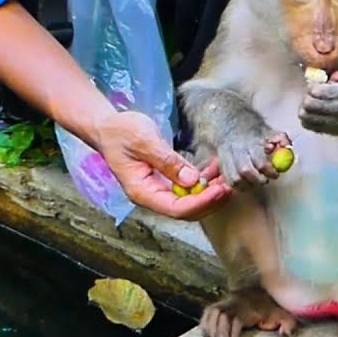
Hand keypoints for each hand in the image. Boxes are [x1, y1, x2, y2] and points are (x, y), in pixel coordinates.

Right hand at [94, 111, 231, 219]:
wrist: (107, 126)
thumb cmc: (121, 132)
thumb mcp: (144, 141)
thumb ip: (167, 161)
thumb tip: (192, 181)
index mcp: (142, 192)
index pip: (177, 209)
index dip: (202, 203)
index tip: (221, 190)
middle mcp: (151, 196)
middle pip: (186, 210)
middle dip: (210, 200)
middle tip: (230, 185)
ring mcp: (158, 189)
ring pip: (188, 200)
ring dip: (209, 191)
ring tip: (227, 176)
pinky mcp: (163, 180)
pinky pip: (186, 188)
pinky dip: (202, 181)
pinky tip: (213, 169)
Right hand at [217, 130, 289, 187]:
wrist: (227, 123)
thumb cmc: (250, 128)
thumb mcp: (267, 129)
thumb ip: (280, 138)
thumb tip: (288, 147)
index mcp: (249, 142)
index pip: (259, 161)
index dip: (269, 171)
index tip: (275, 174)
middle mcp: (236, 151)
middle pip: (245, 171)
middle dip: (257, 180)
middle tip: (265, 180)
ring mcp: (226, 158)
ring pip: (234, 179)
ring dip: (247, 185)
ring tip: (255, 182)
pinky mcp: (221, 165)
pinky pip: (228, 181)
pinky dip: (238, 186)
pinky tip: (245, 183)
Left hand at [299, 70, 337, 136]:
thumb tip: (333, 76)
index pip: (316, 91)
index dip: (314, 86)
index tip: (319, 85)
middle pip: (308, 104)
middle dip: (308, 97)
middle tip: (314, 95)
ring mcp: (336, 124)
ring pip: (306, 117)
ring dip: (306, 109)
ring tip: (315, 106)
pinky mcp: (335, 134)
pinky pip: (312, 127)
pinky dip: (309, 120)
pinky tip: (318, 116)